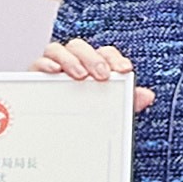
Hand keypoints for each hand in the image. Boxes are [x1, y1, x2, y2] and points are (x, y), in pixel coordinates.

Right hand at [33, 36, 155, 113]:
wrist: (51, 134)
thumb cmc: (83, 116)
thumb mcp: (106, 111)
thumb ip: (127, 102)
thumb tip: (147, 95)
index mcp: (91, 67)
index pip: (104, 54)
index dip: (115, 58)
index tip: (125, 70)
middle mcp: (72, 63)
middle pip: (80, 47)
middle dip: (92, 58)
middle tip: (102, 75)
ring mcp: (53, 68)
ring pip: (58, 49)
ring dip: (70, 59)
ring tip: (79, 75)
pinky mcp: (35, 76)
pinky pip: (38, 62)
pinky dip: (46, 63)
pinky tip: (54, 71)